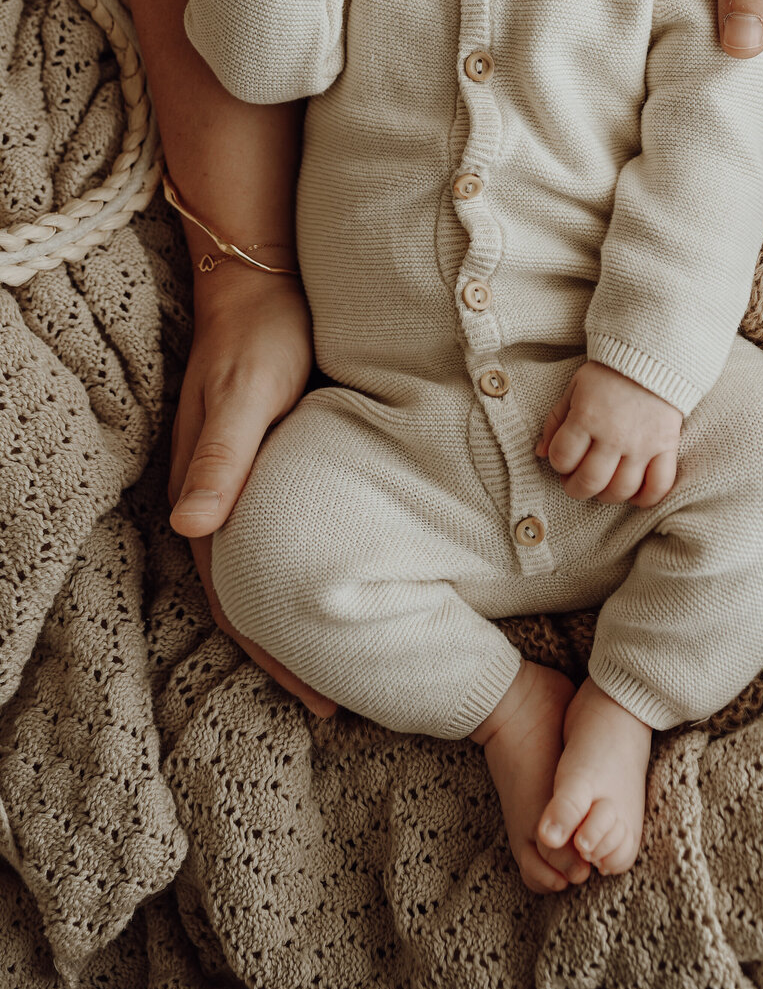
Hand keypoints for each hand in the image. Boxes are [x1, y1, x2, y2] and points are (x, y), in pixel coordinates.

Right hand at [168, 261, 335, 718]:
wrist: (256, 283)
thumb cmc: (259, 337)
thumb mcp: (246, 392)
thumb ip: (222, 457)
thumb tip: (190, 529)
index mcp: (206, 496)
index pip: (237, 598)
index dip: (277, 653)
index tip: (325, 700)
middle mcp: (213, 501)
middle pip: (248, 600)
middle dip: (292, 655)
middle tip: (347, 705)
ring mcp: (234, 486)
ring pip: (261, 575)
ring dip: (296, 622)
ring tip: (348, 665)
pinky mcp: (261, 466)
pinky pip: (276, 540)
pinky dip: (300, 576)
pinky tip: (338, 587)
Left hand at [536, 360, 681, 507]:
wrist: (653, 357)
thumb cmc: (609, 374)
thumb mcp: (575, 388)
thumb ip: (556, 420)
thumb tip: (540, 453)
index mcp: (587, 417)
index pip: (562, 458)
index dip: (558, 463)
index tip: (563, 458)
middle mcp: (614, 434)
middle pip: (590, 481)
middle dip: (576, 488)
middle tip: (576, 482)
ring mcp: (642, 444)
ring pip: (621, 489)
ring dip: (606, 495)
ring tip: (603, 486)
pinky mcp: (666, 447)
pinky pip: (659, 486)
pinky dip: (646, 498)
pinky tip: (634, 494)